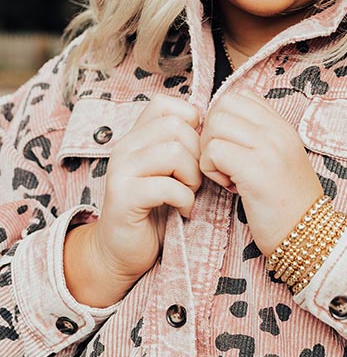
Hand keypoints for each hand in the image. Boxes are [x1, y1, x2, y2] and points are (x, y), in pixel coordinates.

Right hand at [93, 95, 201, 282]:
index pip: (167, 104)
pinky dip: (185, 201)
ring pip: (174, 152)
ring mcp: (121, 170)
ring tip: (188, 195)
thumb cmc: (155, 212)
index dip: (193, 126)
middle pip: (177, 127)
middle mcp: (125, 147)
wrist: (122, 251)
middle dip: (197, 156)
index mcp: (137, 137)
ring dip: (192, 178)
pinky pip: (167, 186)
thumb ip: (184, 149)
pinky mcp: (123, 197)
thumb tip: (214, 130)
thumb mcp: (172, 173)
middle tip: (194, 182)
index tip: (197, 155)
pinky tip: (184, 211)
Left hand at [199, 89, 323, 256]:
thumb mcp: (280, 162)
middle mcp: (278, 132)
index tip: (232, 149)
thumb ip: (258, 141)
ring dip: (210, 152)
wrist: (309, 238)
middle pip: (223, 106)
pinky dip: (211, 170)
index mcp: (284, 128)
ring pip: (215, 125)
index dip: (225, 120)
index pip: (241, 97)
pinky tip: (229, 187)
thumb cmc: (288, 207)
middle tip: (223, 163)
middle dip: (212, 134)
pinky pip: (213, 151)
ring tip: (227, 176)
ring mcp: (268, 148)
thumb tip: (220, 130)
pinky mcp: (255, 170)